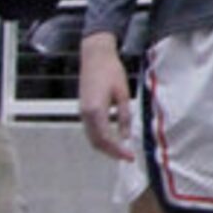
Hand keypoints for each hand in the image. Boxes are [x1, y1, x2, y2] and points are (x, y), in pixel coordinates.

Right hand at [77, 37, 133, 162]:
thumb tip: (125, 136)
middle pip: (96, 142)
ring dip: (105, 147)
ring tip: (122, 151)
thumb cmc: (111, 71)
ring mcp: (82, 112)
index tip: (130, 157)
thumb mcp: (123, 94)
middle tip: (127, 157)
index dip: (118, 151)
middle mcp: (85, 114)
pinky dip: (100, 138)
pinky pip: (90, 130)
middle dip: (111, 153)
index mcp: (96, 110)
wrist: (95, 56)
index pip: (106, 139)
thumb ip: (124, 117)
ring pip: (92, 138)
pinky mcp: (83, 109)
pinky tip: (113, 138)